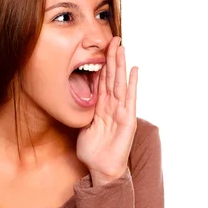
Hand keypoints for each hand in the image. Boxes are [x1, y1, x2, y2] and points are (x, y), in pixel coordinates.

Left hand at [76, 36, 137, 183]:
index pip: (102, 81)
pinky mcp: (127, 120)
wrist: (102, 169)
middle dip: (112, 58)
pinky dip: (132, 84)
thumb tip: (73, 100)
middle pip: (112, 78)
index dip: (102, 64)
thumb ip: (82, 112)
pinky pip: (129, 99)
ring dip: (121, 65)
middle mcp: (112, 106)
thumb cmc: (93, 151)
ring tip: (122, 48)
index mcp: (101, 107)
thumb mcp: (83, 126)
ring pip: (119, 84)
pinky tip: (134, 70)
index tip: (101, 47)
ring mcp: (121, 112)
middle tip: (114, 39)